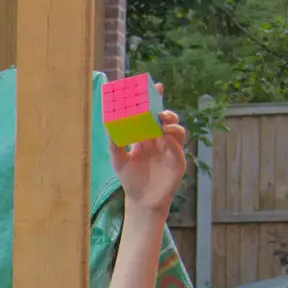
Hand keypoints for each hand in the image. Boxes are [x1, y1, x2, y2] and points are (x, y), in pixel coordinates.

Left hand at [111, 96, 186, 216]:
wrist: (142, 201)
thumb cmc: (131, 180)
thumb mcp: (118, 160)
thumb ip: (114, 143)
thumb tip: (109, 125)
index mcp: (147, 137)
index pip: (152, 115)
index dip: (156, 101)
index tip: (156, 86)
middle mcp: (160, 141)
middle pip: (167, 119)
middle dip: (165, 111)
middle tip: (158, 109)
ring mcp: (170, 150)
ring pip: (177, 130)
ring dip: (171, 124)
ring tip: (162, 123)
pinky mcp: (177, 161)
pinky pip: (178, 147)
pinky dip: (172, 141)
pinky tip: (165, 138)